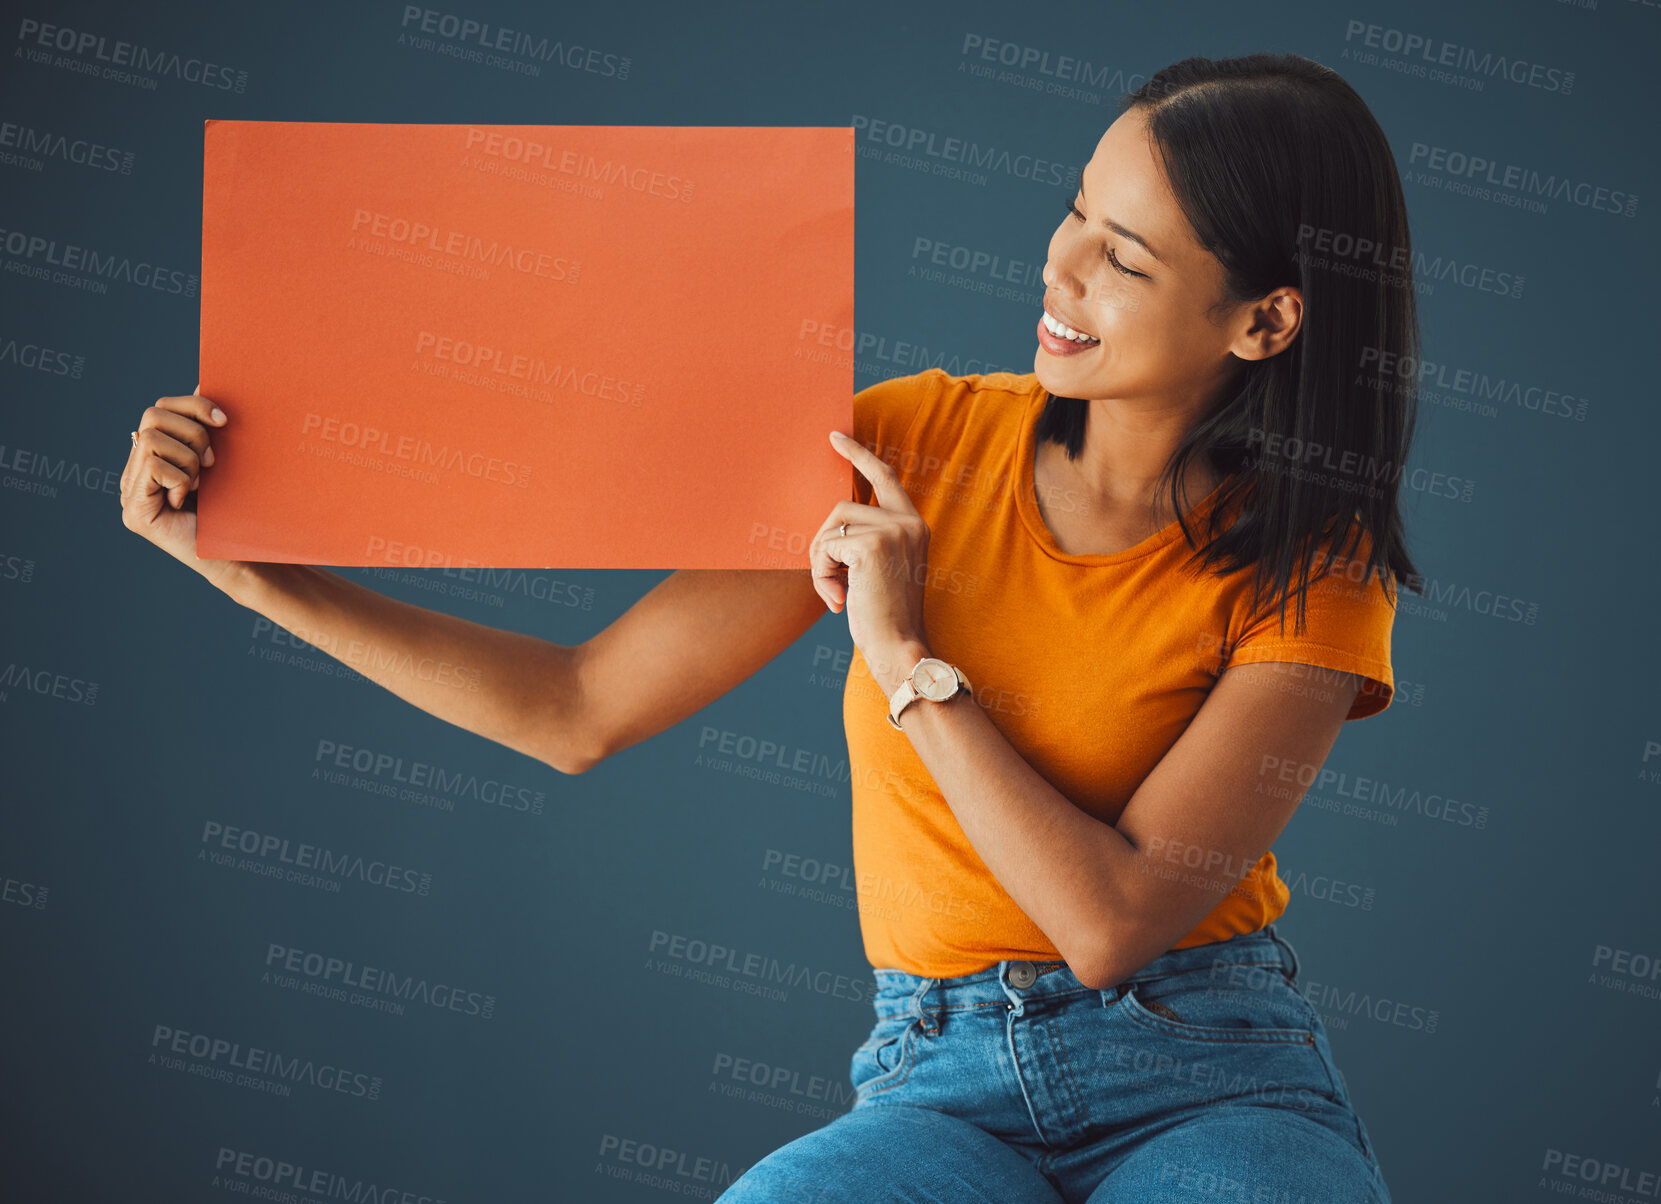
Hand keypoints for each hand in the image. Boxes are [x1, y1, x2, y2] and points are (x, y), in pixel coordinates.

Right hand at [120, 384, 240, 588]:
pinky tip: (187, 501)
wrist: (242, 556)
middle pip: (153, 414)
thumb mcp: (223, 459)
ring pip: (151, 436)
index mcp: (156, 455)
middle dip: (193, 433)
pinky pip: (152, 464)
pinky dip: (180, 478)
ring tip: (201, 485)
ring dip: (189, 459)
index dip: (193, 405)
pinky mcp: (134, 510)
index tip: (225, 420)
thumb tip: (205, 380)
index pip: (162, 407)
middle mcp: (137, 470)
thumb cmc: (237, 508)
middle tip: (214, 462)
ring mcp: (130, 491)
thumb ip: (207, 426)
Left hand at [811, 430, 929, 687]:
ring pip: (830, 528)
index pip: (885, 477)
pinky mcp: (872, 545)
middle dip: (824, 546)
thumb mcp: (880, 571)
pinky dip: (821, 574)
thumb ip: (865, 543)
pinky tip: (838, 599)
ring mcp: (892, 531)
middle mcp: (908, 522)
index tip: (835, 437)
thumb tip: (829, 530)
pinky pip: (825, 546)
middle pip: (841, 509)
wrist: (900, 648)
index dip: (858, 455)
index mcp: (915, 526)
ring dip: (821, 563)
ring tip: (837, 594)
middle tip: (831, 584)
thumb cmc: (886, 618)